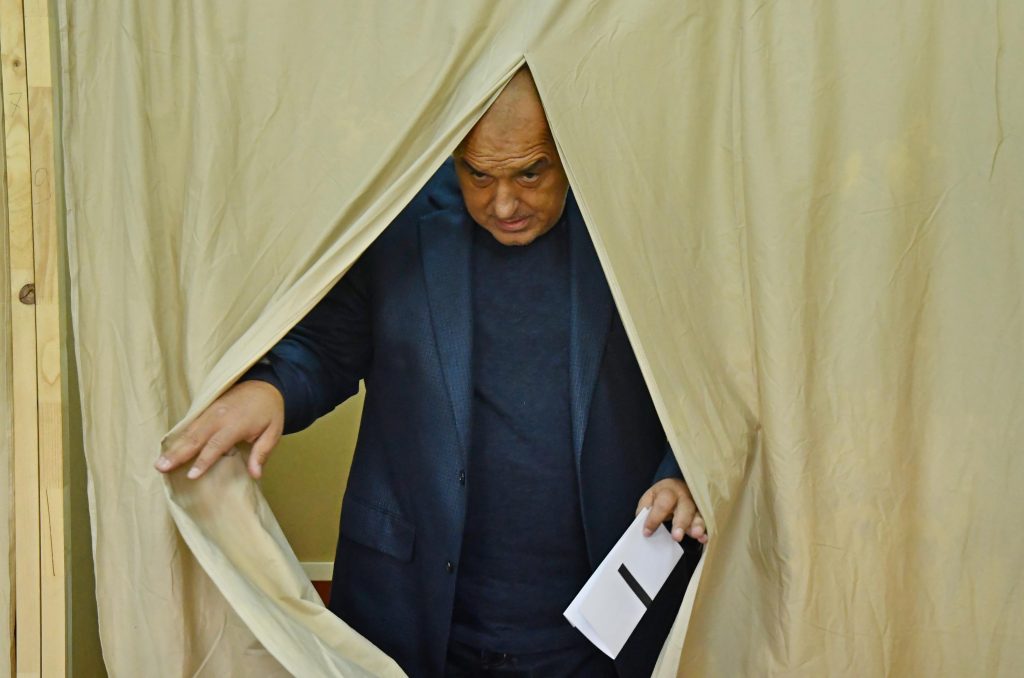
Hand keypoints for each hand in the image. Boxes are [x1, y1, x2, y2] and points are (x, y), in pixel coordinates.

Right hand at [154, 380, 284, 479]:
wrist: (263, 385)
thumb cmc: (269, 412)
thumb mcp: (273, 432)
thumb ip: (262, 452)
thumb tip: (255, 474)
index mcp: (236, 424)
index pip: (216, 445)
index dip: (203, 461)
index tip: (191, 476)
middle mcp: (219, 417)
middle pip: (195, 438)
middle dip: (178, 454)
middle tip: (160, 468)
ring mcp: (210, 411)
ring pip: (188, 431)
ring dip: (173, 447)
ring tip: (158, 463)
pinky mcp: (206, 409)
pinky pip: (190, 425)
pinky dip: (178, 437)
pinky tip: (167, 449)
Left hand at [636, 478, 707, 543]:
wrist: (676, 487)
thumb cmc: (661, 496)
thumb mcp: (649, 499)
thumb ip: (645, 511)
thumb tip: (644, 528)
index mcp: (668, 491)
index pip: (662, 504)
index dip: (655, 519)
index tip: (647, 533)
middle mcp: (684, 496)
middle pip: (684, 507)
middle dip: (681, 523)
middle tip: (676, 537)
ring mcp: (695, 504)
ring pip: (698, 514)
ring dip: (697, 525)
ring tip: (696, 535)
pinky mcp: (703, 513)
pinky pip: (706, 522)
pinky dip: (705, 531)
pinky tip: (704, 539)